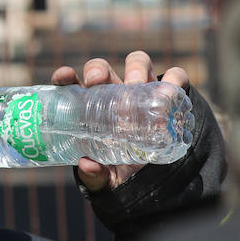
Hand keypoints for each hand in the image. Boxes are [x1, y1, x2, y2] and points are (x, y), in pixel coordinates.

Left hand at [50, 52, 189, 192]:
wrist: (155, 175)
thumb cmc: (121, 169)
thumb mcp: (106, 178)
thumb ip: (94, 176)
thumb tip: (87, 164)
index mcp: (91, 107)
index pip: (73, 85)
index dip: (66, 77)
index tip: (64, 77)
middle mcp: (114, 93)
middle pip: (102, 69)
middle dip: (98, 70)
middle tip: (98, 82)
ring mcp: (142, 90)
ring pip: (137, 62)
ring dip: (135, 68)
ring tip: (137, 86)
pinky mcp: (169, 94)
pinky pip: (175, 77)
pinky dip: (174, 79)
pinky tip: (171, 92)